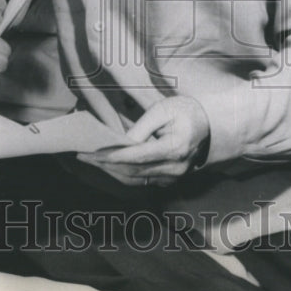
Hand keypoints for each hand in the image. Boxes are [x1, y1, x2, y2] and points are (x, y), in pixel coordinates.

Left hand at [77, 95, 210, 187]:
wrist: (208, 124)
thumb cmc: (184, 111)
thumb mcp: (163, 109)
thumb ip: (142, 127)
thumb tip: (122, 142)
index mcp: (175, 148)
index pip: (137, 157)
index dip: (113, 156)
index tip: (92, 153)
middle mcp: (175, 168)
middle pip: (133, 171)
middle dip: (106, 164)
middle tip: (83, 156)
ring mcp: (173, 177)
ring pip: (135, 179)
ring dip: (111, 171)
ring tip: (90, 161)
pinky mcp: (169, 180)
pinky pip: (141, 180)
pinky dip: (122, 173)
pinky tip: (107, 164)